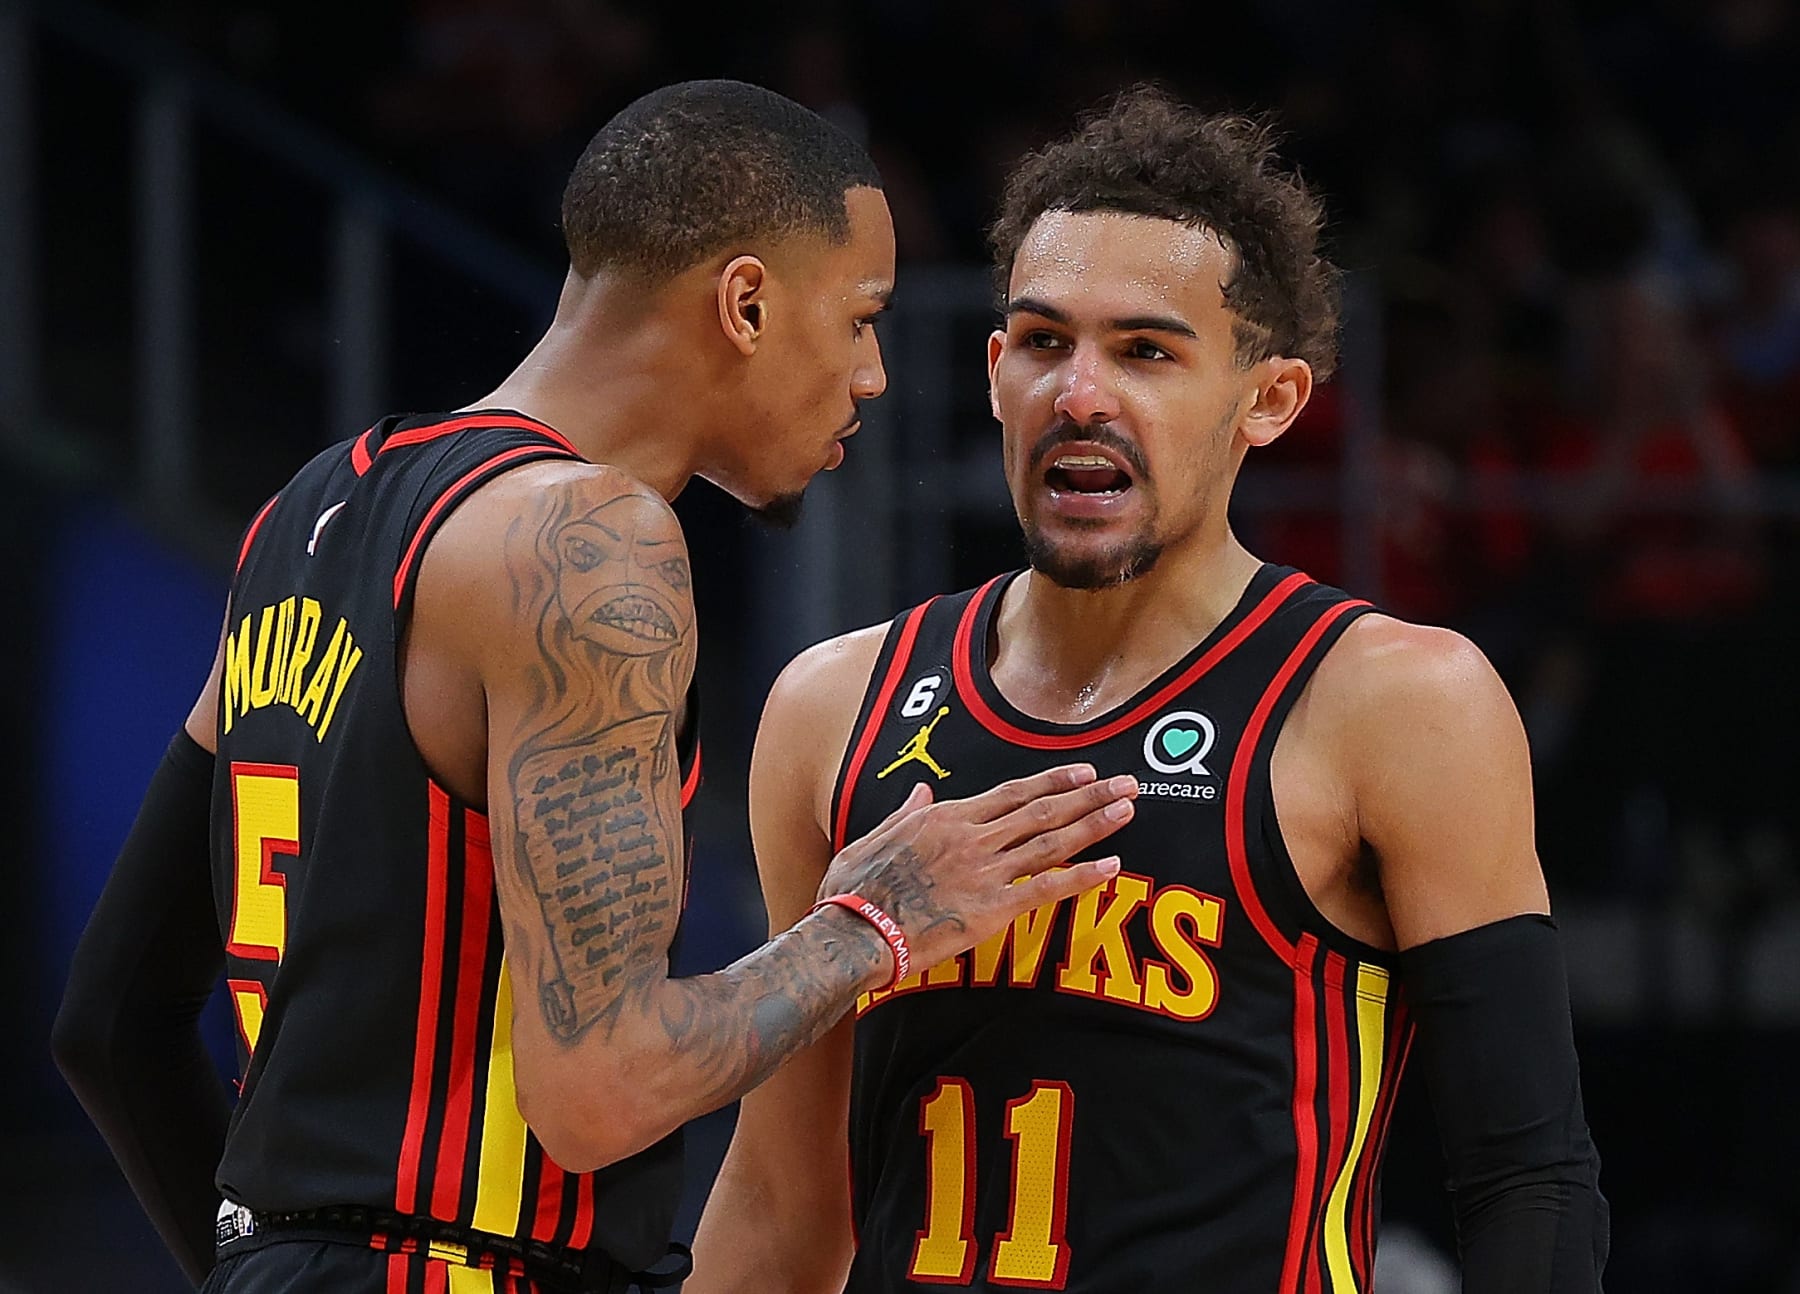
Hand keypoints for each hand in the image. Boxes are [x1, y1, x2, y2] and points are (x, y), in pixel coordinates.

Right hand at [817, 765, 1136, 984]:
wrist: (854, 934)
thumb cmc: (854, 892)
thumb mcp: (870, 838)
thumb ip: (904, 812)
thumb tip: (921, 790)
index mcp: (945, 818)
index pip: (1011, 793)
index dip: (1052, 781)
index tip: (1083, 772)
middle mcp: (972, 838)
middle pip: (1042, 810)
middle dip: (1088, 794)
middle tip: (1126, 783)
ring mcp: (985, 872)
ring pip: (1051, 841)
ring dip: (1093, 823)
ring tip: (1126, 809)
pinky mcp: (992, 909)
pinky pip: (1046, 889)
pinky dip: (1082, 876)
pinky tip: (1111, 866)